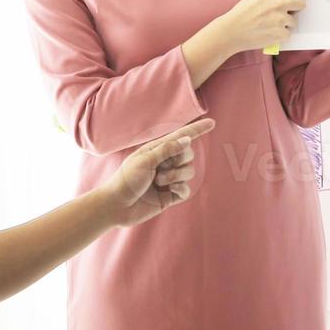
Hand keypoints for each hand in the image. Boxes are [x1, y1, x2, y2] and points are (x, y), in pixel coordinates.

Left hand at [99, 118, 214, 226]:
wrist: (117, 206)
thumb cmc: (126, 179)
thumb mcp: (145, 160)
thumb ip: (167, 149)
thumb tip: (187, 140)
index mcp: (157, 150)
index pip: (181, 137)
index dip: (197, 129)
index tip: (212, 122)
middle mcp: (165, 163)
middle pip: (188, 154)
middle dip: (179, 160)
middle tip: (161, 168)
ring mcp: (169, 179)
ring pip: (189, 172)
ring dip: (175, 176)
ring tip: (158, 182)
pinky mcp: (170, 195)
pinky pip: (187, 189)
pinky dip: (181, 189)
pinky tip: (169, 192)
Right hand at [217, 0, 321, 52]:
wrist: (232, 31)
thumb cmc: (242, 12)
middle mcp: (279, 4)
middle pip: (301, 4)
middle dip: (296, 8)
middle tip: (285, 13)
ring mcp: (281, 18)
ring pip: (294, 21)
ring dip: (286, 23)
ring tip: (270, 26)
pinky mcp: (281, 32)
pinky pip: (288, 33)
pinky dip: (281, 35)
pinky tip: (269, 33)